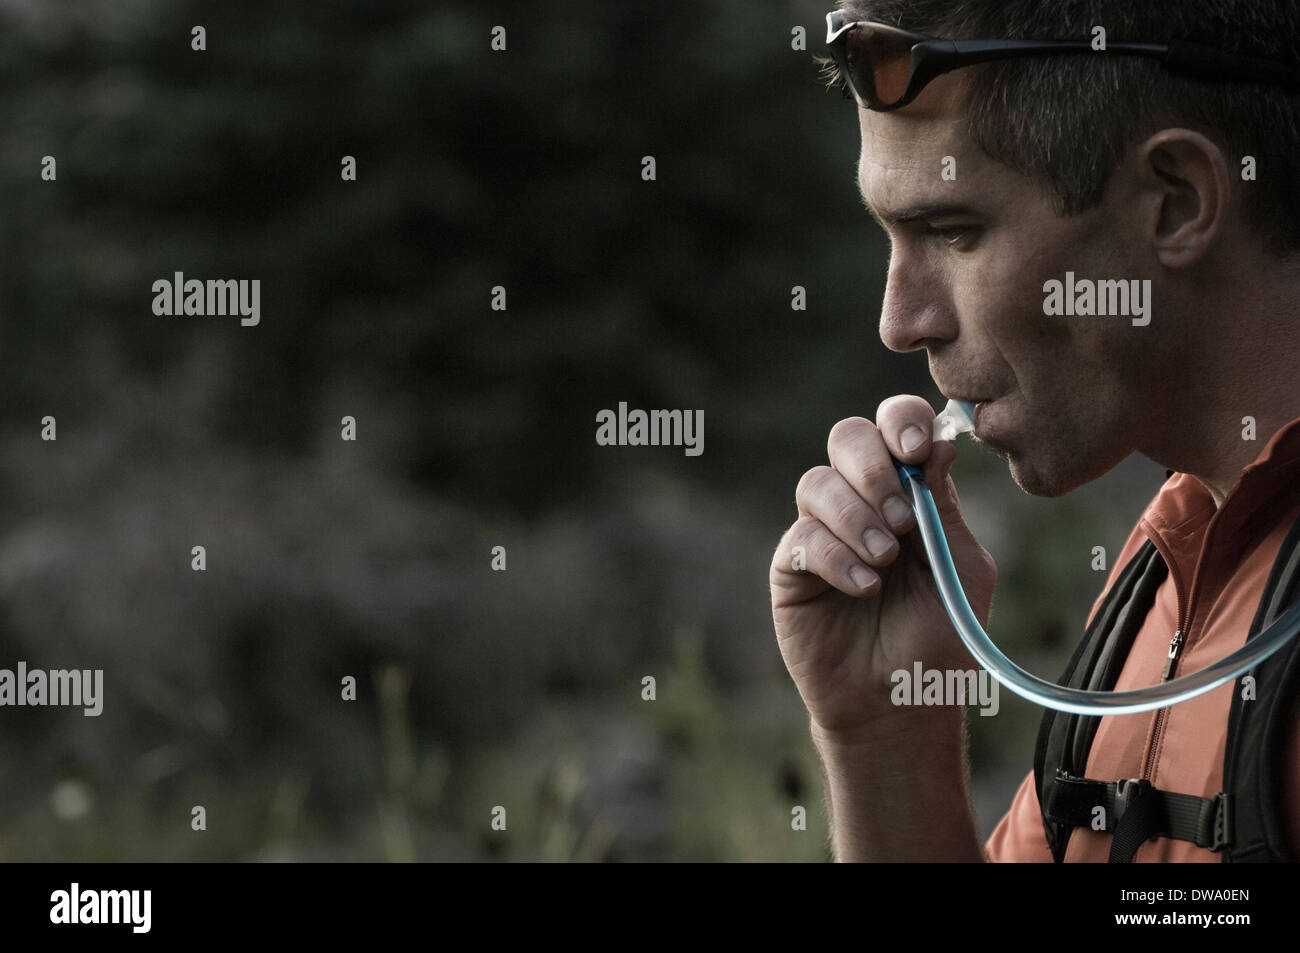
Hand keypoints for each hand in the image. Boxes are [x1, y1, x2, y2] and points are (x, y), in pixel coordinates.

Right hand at [770, 395, 996, 739]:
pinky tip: (863, 587)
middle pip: (847, 437)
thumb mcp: (963, 568)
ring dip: (856, 517)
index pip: (895, 427)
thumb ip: (946, 508)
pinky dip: (836, 557)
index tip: (916, 452)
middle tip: (900, 517)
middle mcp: (862, 501)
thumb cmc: (940, 639)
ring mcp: (823, 531)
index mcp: (909, 491)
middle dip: (872, 465)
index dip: (901, 422)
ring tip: (884, 562)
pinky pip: (802, 537)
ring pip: (817, 482)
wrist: (901, 704)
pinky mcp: (792, 568)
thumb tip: (938, 443)